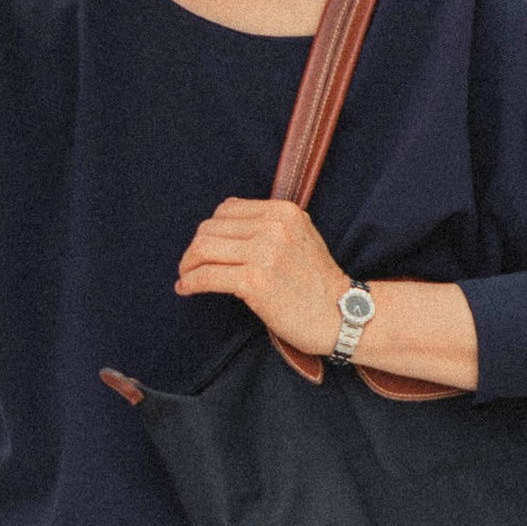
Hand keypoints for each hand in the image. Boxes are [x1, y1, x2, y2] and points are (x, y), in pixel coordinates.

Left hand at [176, 195, 345, 354]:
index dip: (210, 230)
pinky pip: (207, 276)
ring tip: (186, 277)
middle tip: (190, 266)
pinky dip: (191, 283)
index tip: (205, 249)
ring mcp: (264, 253)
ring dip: (188, 265)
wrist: (340, 315)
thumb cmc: (317, 283)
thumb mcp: (300, 238)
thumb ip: (268, 225)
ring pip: (203, 249)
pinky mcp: (255, 281)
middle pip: (210, 228)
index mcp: (283, 211)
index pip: (227, 209)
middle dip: (194, 249)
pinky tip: (186, 289)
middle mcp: (274, 226)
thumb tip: (222, 225)